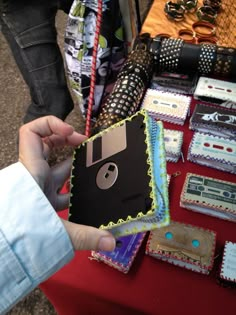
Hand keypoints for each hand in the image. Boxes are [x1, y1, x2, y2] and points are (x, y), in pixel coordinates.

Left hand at [19, 116, 115, 251]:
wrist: (6, 250)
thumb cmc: (19, 234)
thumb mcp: (55, 230)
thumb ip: (85, 236)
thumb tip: (111, 242)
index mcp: (33, 171)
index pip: (31, 133)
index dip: (50, 124)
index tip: (71, 132)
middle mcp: (36, 176)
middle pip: (48, 146)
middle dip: (69, 141)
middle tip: (87, 145)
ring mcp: (40, 188)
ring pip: (58, 167)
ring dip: (75, 165)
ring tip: (95, 165)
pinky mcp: (45, 201)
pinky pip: (62, 188)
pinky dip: (74, 187)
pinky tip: (88, 191)